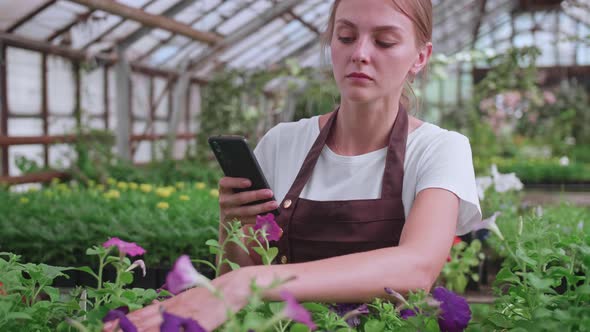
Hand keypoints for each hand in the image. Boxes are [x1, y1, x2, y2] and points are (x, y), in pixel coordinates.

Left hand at [103, 268, 254, 331]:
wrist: (233, 287)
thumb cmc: (213, 295)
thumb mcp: (190, 299)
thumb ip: (174, 307)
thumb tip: (155, 311)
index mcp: (172, 304)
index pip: (143, 314)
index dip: (124, 321)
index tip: (105, 326)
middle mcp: (174, 309)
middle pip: (144, 322)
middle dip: (124, 329)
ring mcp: (185, 317)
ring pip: (157, 328)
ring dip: (140, 331)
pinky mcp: (198, 323)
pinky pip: (180, 331)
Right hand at [218, 177, 278, 224]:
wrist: (229, 213)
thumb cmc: (238, 194)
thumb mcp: (237, 188)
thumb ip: (246, 185)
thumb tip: (262, 185)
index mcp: (223, 188)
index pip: (225, 183)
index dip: (236, 182)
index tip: (249, 182)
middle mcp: (224, 200)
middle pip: (240, 198)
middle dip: (256, 195)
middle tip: (269, 192)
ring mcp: (228, 213)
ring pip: (246, 211)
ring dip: (261, 208)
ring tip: (274, 204)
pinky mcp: (235, 222)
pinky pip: (249, 220)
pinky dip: (260, 218)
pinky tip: (270, 215)